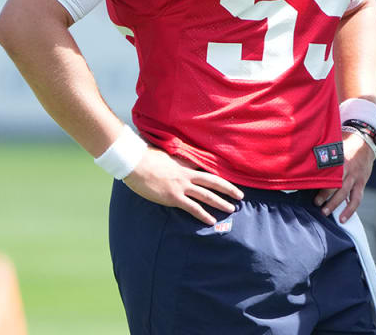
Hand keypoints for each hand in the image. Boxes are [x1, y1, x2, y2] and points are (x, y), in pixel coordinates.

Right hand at [123, 148, 243, 225]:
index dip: (219, 175)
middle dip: (229, 189)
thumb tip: (178, 159)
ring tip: (231, 209)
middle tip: (240, 195)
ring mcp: (181, 187)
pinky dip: (203, 214)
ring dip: (220, 203)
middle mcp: (187, 175)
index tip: (231, 179)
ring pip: (207, 195)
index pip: (207, 169)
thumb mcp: (166, 155)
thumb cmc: (146, 157)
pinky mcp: (173, 197)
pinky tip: (211, 221)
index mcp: (185, 164)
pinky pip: (192, 208)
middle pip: (213, 182)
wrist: (135, 163)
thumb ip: (176, 159)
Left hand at [313, 132, 375, 222]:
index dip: (319, 181)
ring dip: (334, 204)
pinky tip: (343, 218)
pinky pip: (357, 199)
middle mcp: (347, 169)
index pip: (328, 171)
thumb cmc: (346, 142)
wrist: (365, 140)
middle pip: (336, 184)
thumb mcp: (334, 144)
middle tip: (315, 203)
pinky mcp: (361, 183)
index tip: (308, 187)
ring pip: (345, 193)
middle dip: (325, 195)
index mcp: (339, 158)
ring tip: (324, 213)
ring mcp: (355, 177)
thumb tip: (305, 159)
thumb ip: (323, 153)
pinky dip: (350, 210)